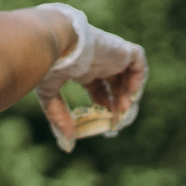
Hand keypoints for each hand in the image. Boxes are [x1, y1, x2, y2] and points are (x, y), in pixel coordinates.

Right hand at [36, 3, 147, 150]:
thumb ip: (59, 117)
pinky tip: (129, 94)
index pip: (98, 87)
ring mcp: (109, 53)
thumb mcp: (49, 94)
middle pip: (115, 84)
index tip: (106, 123)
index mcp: (81, 68)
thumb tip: (67, 145)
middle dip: (118, 104)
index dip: (104, 105)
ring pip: (127, 75)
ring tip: (123, 112)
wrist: (54, 41)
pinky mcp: (119, 48)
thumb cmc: (47, 64)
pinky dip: (137, 77)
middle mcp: (97, 60)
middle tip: (118, 122)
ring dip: (129, 95)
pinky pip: (137, 59)